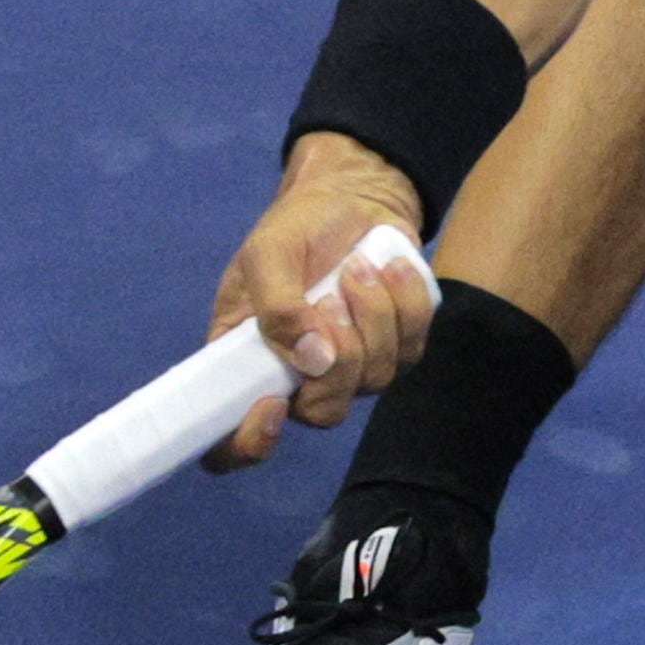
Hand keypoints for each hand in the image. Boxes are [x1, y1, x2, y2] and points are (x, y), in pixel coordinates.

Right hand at [200, 133, 439, 468]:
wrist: (351, 200)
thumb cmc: (296, 229)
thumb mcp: (269, 253)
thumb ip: (277, 306)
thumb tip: (312, 360)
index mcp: (246, 364)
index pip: (233, 440)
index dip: (248, 444)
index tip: (272, 405)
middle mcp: (297, 379)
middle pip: (322, 411)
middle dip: (339, 358)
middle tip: (332, 298)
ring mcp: (351, 370)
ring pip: (374, 378)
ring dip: (372, 316)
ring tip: (357, 267)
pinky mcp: (396, 350)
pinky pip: (412, 350)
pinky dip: (406, 304)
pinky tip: (390, 268)